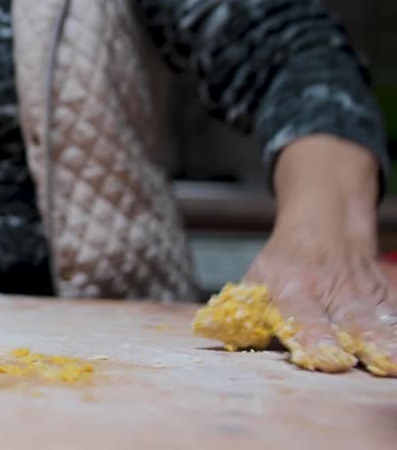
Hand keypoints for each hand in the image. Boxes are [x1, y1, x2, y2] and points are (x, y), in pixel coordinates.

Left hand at [245, 227, 395, 375]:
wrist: (325, 229)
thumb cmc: (286, 264)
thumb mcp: (256, 280)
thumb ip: (243, 313)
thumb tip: (215, 332)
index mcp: (295, 290)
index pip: (304, 318)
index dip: (313, 338)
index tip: (322, 359)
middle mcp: (333, 292)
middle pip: (351, 322)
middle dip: (362, 343)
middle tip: (373, 364)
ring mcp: (364, 295)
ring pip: (381, 320)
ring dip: (388, 342)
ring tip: (394, 362)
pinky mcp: (385, 297)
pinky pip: (395, 316)